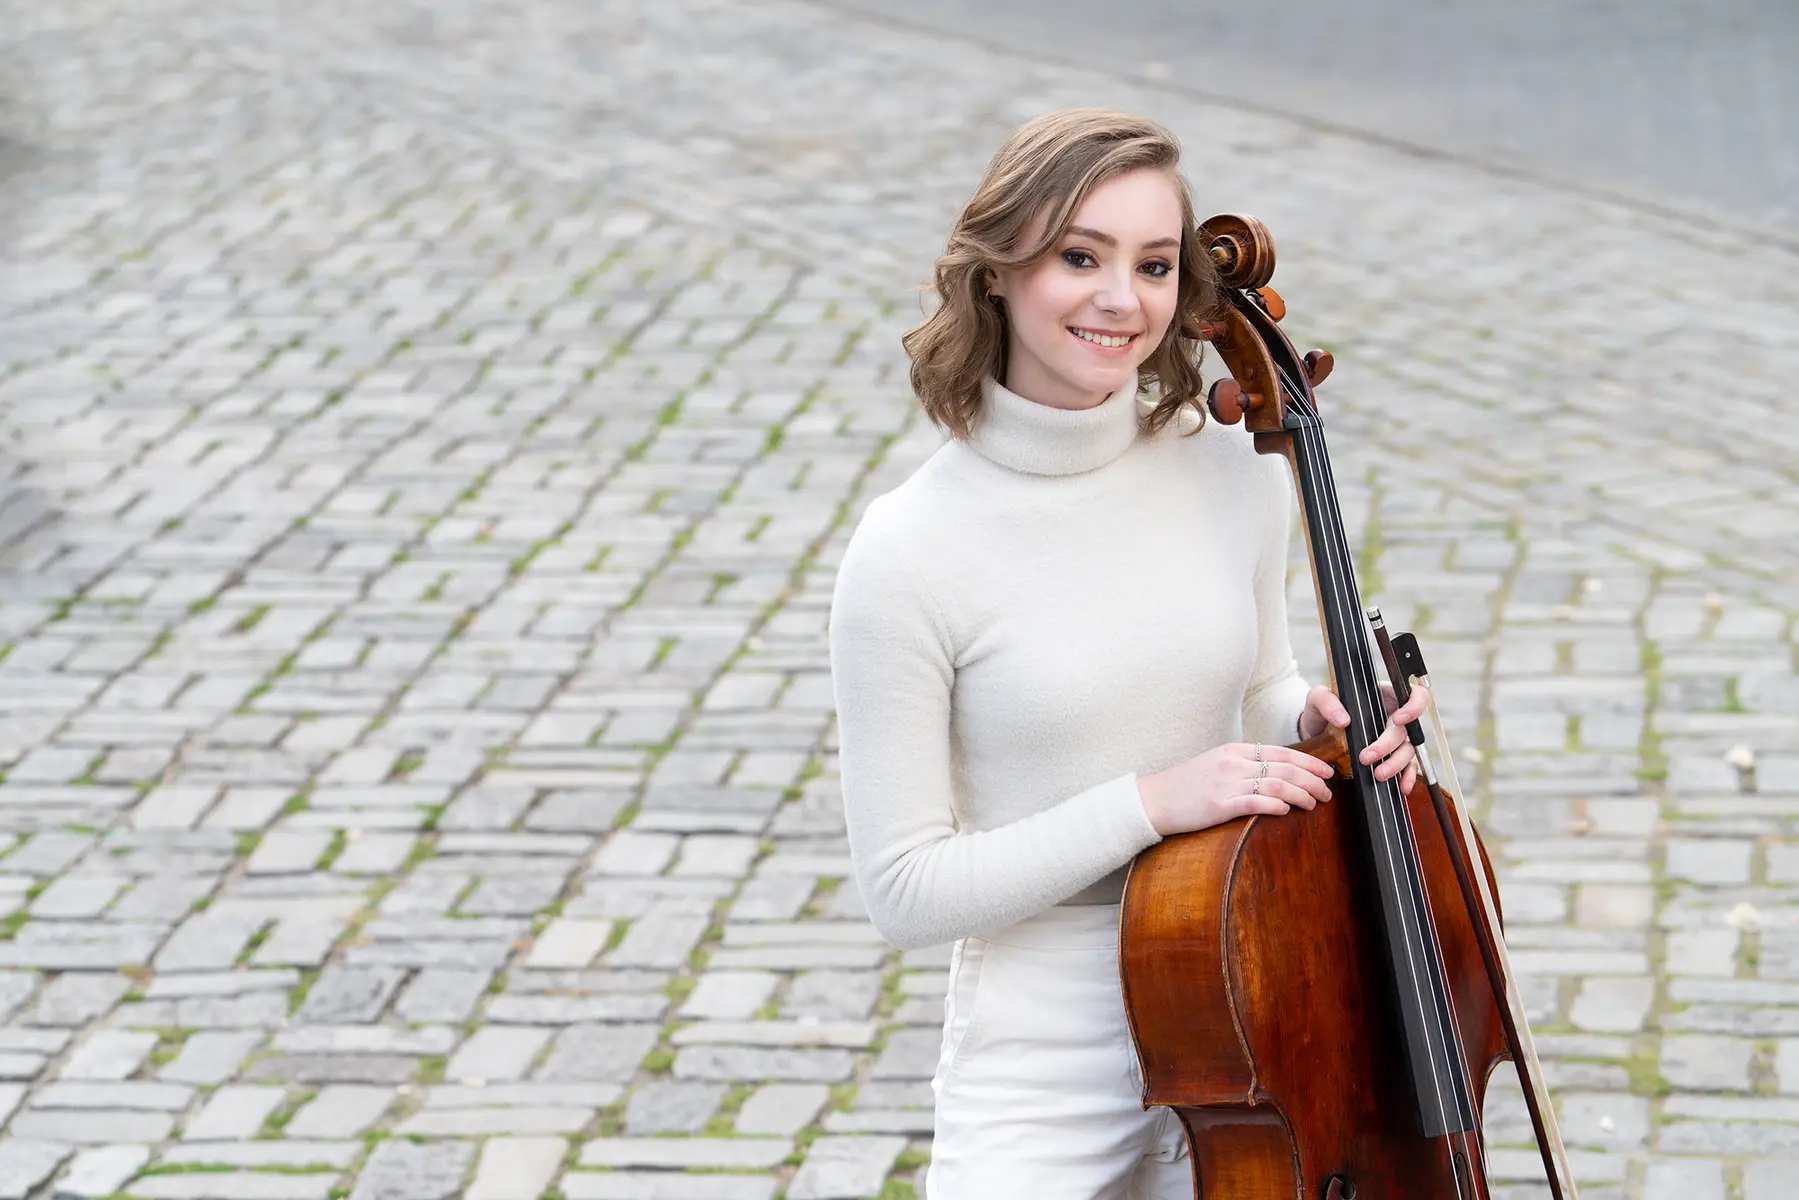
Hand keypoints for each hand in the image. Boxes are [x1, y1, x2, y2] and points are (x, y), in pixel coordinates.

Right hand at [1136, 741, 1335, 837]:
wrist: (1153, 799)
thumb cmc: (1185, 785)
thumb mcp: (1215, 765)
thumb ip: (1243, 766)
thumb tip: (1274, 774)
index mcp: (1235, 751)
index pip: (1281, 752)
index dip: (1309, 761)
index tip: (1327, 771)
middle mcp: (1233, 763)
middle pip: (1284, 768)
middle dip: (1312, 780)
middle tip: (1328, 792)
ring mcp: (1226, 783)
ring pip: (1276, 784)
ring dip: (1301, 794)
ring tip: (1314, 804)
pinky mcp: (1219, 805)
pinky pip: (1255, 802)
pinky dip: (1276, 805)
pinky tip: (1288, 811)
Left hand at [1298, 682, 1427, 793]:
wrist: (1315, 734)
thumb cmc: (1321, 710)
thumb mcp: (1318, 698)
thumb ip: (1327, 701)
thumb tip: (1344, 720)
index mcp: (1383, 695)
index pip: (1413, 694)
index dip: (1414, 706)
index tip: (1397, 719)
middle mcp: (1393, 715)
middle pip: (1406, 729)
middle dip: (1388, 745)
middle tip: (1366, 756)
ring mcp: (1395, 737)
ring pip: (1408, 750)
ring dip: (1396, 764)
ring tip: (1378, 774)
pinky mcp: (1392, 755)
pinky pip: (1408, 766)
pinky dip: (1407, 776)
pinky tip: (1401, 786)